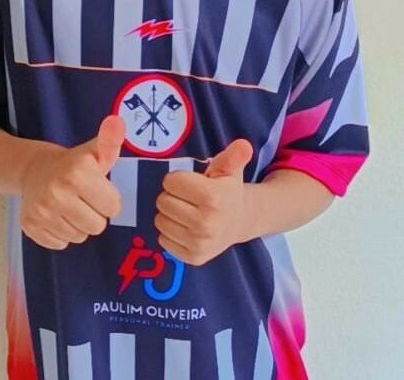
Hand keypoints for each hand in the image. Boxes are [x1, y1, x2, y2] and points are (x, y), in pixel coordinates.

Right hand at [21, 116, 125, 249]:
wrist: (34, 169)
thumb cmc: (73, 164)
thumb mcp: (94, 151)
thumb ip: (110, 140)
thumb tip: (117, 122)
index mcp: (78, 172)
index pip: (113, 208)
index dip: (108, 200)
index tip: (97, 189)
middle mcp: (57, 192)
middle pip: (97, 226)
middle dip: (95, 215)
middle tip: (84, 200)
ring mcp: (41, 211)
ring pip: (79, 237)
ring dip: (78, 225)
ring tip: (70, 206)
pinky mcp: (30, 226)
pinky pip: (60, 244)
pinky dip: (61, 234)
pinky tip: (57, 215)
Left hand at [154, 139, 254, 265]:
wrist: (240, 221)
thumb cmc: (227, 191)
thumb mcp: (230, 170)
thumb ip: (233, 156)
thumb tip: (243, 145)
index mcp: (213, 197)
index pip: (170, 182)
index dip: (179, 179)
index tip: (192, 184)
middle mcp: (206, 223)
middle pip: (162, 201)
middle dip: (173, 196)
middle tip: (190, 199)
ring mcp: (199, 243)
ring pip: (160, 221)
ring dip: (170, 214)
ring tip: (188, 212)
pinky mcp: (193, 258)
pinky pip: (162, 240)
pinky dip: (171, 233)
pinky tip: (187, 228)